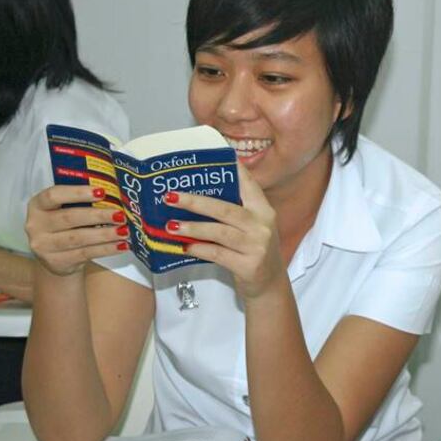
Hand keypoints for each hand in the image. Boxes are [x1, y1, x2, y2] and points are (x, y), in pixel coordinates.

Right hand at [25, 186, 127, 275]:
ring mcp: (43, 246)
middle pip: (69, 218)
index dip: (78, 193)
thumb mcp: (64, 210)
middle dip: (98, 216)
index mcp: (37, 205)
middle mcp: (35, 225)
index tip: (101, 192)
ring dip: (105, 234)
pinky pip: (85, 253)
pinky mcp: (56, 262)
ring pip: (78, 238)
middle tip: (120, 215)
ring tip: (124, 231)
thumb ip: (81, 201)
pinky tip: (121, 245)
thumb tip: (114, 196)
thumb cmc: (64, 227)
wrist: (56, 258)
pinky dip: (106, 249)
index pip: (54, 195)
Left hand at [164, 163, 284, 299]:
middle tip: (170, 197)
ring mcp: (258, 245)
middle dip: (195, 201)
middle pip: (226, 208)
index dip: (232, 169)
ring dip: (193, 227)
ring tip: (171, 225)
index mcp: (263, 210)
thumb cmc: (254, 252)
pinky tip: (185, 246)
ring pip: (220, 231)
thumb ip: (235, 211)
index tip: (216, 154)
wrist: (270, 285)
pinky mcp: (250, 265)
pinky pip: (218, 254)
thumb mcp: (252, 227)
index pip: (248, 184)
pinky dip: (200, 249)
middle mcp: (263, 224)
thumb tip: (196, 196)